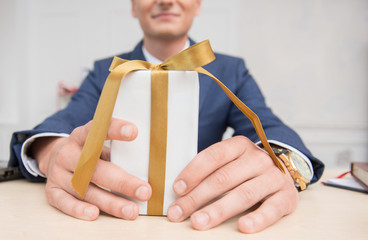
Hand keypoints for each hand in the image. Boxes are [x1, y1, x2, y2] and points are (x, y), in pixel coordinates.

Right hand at [31, 118, 151, 220]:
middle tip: (145, 191)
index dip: (114, 130)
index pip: (97, 130)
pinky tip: (95, 214)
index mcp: (80, 136)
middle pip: (94, 168)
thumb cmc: (88, 152)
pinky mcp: (51, 191)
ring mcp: (57, 173)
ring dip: (109, 202)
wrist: (54, 157)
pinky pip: (64, 202)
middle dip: (122, 182)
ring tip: (131, 211)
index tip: (134, 131)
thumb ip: (116, 150)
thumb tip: (150, 161)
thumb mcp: (98, 144)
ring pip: (84, 189)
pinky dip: (78, 209)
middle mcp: (67, 154)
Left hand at [167, 136, 297, 232]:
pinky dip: (258, 219)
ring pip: (243, 194)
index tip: (177, 189)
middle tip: (178, 212)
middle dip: (197, 197)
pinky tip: (243, 227)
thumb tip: (181, 192)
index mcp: (239, 145)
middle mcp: (257, 158)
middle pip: (223, 178)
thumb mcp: (230, 161)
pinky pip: (272, 209)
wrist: (283, 170)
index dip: (193, 172)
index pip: (214, 156)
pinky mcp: (287, 196)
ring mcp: (273, 177)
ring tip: (199, 222)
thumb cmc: (247, 169)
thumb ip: (210, 171)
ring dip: (218, 210)